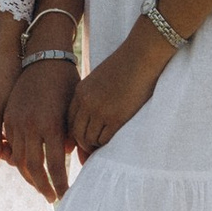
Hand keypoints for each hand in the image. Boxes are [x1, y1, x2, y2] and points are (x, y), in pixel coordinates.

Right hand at [0, 59, 76, 202]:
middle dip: (43, 186)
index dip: (60, 184)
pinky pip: (10, 145)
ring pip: (18, 159)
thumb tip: (67, 156)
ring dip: (29, 176)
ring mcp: (16, 121)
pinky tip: (27, 166)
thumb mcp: (72, 109)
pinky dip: (17, 159)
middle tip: (52, 198)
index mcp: (50, 125)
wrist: (42, 56)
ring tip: (40, 185)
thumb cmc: (64, 81)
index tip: (66, 196)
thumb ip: (69, 136)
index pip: (55, 166)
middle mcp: (30, 126)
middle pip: (33, 167)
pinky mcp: (8, 116)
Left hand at [68, 36, 161, 159]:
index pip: (70, 120)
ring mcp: (99, 110)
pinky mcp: (116, 117)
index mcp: (80, 91)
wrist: (141, 56)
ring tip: (104, 150)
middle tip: (91, 155)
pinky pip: (105, 140)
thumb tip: (95, 115)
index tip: (82, 142)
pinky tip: (114, 144)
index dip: (75, 134)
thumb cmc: (127, 65)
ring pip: (89, 139)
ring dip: (96, 146)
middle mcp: (86, 102)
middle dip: (83, 146)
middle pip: (76, 132)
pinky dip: (107, 145)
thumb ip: (94, 95)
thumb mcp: (101, 78)